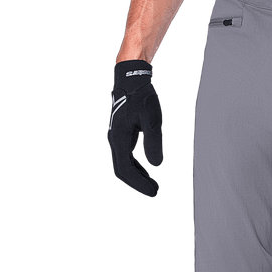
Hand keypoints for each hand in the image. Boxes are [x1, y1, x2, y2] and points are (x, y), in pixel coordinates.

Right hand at [107, 60, 164, 198]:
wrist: (131, 80)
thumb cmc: (141, 97)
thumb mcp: (151, 119)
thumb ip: (153, 142)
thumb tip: (156, 164)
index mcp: (120, 139)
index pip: (126, 169)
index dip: (139, 183)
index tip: (154, 191)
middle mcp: (115, 140)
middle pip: (122, 171)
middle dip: (138, 183)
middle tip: (155, 192)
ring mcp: (118, 138)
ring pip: (124, 165)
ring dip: (137, 176)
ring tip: (152, 184)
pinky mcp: (123, 136)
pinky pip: (127, 157)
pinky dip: (137, 167)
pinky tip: (147, 170)